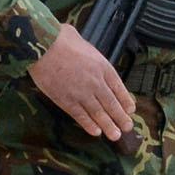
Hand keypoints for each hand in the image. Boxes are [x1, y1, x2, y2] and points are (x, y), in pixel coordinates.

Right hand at [30, 25, 134, 143]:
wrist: (44, 46)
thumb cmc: (61, 38)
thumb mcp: (83, 41)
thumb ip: (87, 51)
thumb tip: (84, 49)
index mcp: (103, 66)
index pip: (119, 88)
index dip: (125, 100)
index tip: (130, 109)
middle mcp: (96, 82)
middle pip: (112, 103)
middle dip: (120, 117)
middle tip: (127, 127)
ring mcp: (82, 93)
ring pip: (99, 113)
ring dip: (109, 126)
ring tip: (116, 136)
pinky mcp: (66, 101)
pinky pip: (80, 116)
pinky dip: (89, 125)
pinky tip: (96, 132)